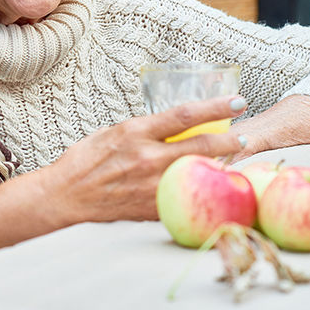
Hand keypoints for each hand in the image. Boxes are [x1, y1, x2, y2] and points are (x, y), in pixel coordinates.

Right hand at [46, 96, 247, 223]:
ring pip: (198, 172)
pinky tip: (209, 187)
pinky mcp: (152, 208)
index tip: (238, 101)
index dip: (216, 107)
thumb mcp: (112, 133)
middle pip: (201, 145)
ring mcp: (151, 185)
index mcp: (135, 133)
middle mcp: (147, 158)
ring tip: (233, 161)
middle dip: (230, 139)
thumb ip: (143, 130)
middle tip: (244, 135)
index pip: (185, 115)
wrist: (65, 198)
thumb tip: (172, 126)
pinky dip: (200, 190)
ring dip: (221, 166)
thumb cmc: (84, 161)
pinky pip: (184, 196)